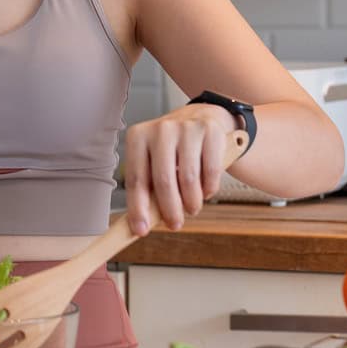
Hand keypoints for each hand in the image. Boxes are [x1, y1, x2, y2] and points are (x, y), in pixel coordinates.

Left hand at [123, 104, 240, 233]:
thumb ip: (148, 186)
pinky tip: (205, 191)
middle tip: (174, 224)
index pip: (136, 179)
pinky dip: (209, 189)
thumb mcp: (154, 160)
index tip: (141, 230)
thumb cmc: (173, 147)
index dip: (138, 208)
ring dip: (191, 202)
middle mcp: (161, 129)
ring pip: (188, 179)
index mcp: (138, 136)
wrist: (202, 117)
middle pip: (163, 181)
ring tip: (191, 208)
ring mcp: (186, 128)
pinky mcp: (210, 131)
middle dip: (170, 210)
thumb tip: (141, 223)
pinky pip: (210, 172)